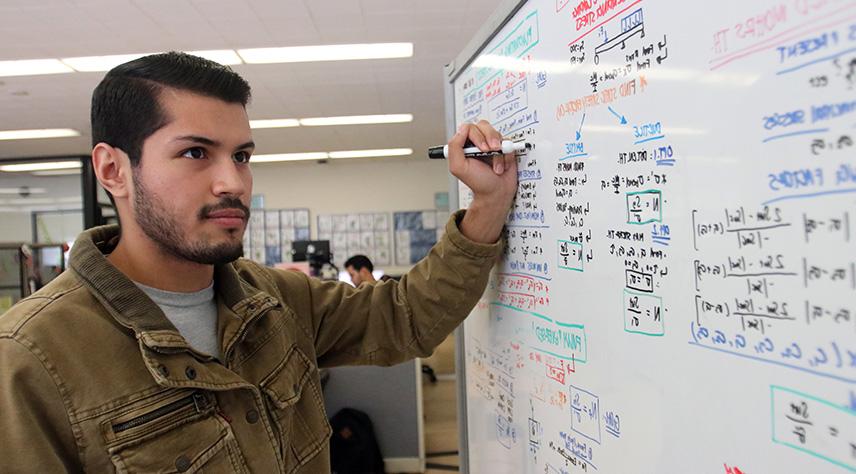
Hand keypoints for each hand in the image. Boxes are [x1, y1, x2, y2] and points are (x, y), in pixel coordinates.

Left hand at [447, 120, 517, 242]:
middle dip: (489, 138)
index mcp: (465, 145)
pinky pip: (508, 142)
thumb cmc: (477, 182)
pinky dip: (506, 155)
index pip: (469, 128)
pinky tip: (502, 166)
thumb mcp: (458, 167)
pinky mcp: (504, 148)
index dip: (477, 136)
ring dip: (498, 150)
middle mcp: (478, 142)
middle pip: (484, 125)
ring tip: (496, 165)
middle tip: (490, 152)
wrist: (496, 193)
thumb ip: (455, 147)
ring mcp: (492, 144)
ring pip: (496, 133)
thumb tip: (462, 130)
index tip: (481, 150)